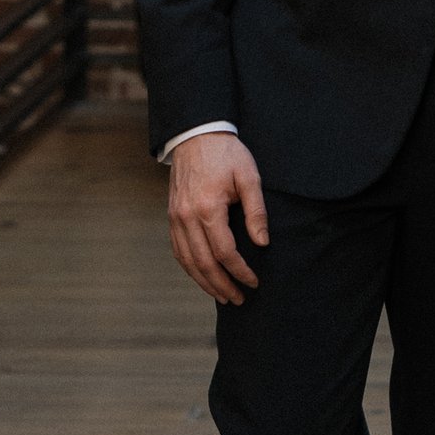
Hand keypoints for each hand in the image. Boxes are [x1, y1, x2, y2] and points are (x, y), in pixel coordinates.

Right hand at [167, 131, 268, 303]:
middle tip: (239, 299)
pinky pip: (178, 250)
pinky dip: (190, 267)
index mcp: (208, 208)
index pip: (224, 252)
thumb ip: (256, 211)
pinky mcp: (171, 216)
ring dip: (204, 282)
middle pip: (203, 263)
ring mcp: (175, 218)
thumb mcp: (249, 176)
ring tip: (222, 296)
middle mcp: (186, 217)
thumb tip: (262, 242)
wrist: (196, 135)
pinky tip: (202, 276)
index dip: (240, 271)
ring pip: (187, 260)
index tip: (254, 282)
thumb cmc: (226, 154)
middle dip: (222, 285)